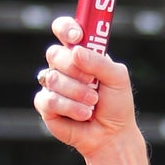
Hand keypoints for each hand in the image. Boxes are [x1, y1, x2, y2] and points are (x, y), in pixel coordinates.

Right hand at [35, 14, 137, 159]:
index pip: (63, 30)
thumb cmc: (116, 105)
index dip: (65, 28)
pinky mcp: (46, 106)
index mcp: (79, 53)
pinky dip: (69, 108)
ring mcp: (52, 86)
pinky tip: (83, 115)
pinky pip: (48, 100)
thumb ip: (100, 62)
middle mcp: (63, 67)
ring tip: (92, 104)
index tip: (76, 37)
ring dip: (77, 92)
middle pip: (54, 54)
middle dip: (75, 70)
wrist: (112, 135)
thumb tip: (76, 51)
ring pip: (52, 78)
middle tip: (93, 83)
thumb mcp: (117, 78)